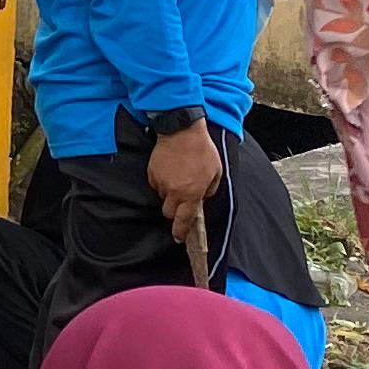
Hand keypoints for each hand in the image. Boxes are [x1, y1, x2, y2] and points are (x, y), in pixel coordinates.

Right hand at [147, 122, 223, 251]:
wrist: (181, 131)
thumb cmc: (202, 150)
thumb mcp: (216, 172)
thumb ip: (209, 189)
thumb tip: (202, 198)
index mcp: (193, 193)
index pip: (185, 219)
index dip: (181, 231)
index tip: (179, 237)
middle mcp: (175, 191)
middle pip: (169, 212)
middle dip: (174, 210)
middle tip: (182, 200)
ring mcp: (161, 182)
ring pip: (162, 197)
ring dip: (169, 193)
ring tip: (177, 178)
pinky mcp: (152, 173)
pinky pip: (156, 184)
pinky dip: (162, 181)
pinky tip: (170, 170)